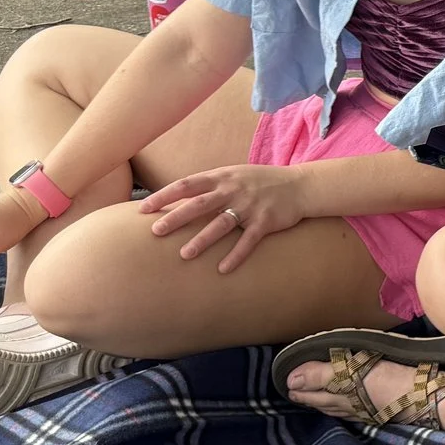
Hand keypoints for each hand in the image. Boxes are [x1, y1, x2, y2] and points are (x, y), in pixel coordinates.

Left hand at [137, 165, 309, 270]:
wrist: (301, 185)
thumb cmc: (261, 182)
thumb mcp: (234, 175)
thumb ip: (209, 186)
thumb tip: (176, 200)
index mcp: (222, 177)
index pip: (187, 185)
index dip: (164, 196)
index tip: (143, 209)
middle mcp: (234, 190)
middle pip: (199, 204)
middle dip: (176, 218)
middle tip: (155, 232)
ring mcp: (250, 206)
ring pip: (221, 224)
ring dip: (203, 240)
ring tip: (185, 254)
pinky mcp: (266, 221)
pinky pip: (248, 240)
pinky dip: (236, 255)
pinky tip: (223, 269)